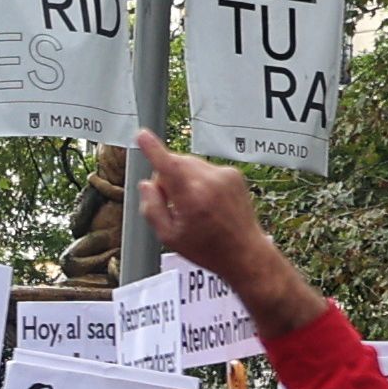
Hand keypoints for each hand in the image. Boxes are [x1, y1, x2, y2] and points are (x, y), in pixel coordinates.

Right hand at [129, 127, 314, 327]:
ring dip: (184, 177)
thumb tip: (146, 184)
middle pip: (176, 162)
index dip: (152, 149)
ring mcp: (224, 176)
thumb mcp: (169, 237)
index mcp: (191, 199)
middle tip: (172, 202)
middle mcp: (209, 182)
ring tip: (194, 206)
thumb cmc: (207, 249)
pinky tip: (208, 201)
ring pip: (190, 164)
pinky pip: (206, 168)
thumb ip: (152, 209)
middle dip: (167, 176)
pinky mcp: (233, 174)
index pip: (167, 166)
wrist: (245, 253)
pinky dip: (201, 179)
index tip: (142, 135)